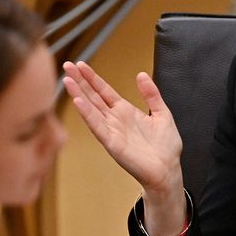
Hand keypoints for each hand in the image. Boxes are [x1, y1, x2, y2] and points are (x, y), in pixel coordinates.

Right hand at [62, 61, 182, 194]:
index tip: (81, 65)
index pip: (104, 91)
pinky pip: (97, 126)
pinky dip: (87, 114)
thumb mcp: (162, 113)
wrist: (168, 170)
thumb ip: (151, 94)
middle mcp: (115, 120)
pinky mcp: (112, 143)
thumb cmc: (165, 147)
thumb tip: (141, 74)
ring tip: (67, 80)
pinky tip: (78, 102)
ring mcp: (112, 131)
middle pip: (93, 96)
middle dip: (80, 81)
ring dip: (79, 94)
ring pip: (91, 109)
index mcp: (125, 111)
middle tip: (67, 65)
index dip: (93, 78)